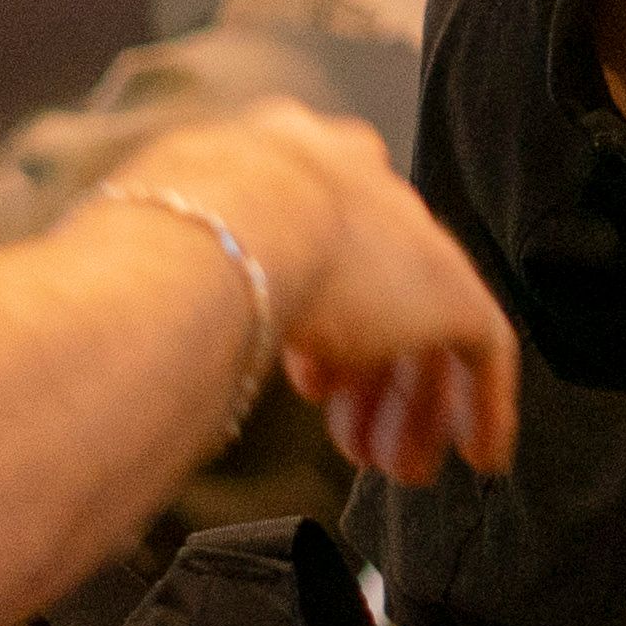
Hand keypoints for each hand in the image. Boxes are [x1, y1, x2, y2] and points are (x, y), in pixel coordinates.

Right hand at [127, 110, 521, 487]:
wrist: (227, 223)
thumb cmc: (163, 233)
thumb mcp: (159, 227)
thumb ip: (180, 260)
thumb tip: (140, 302)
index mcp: (294, 160)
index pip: (324, 244)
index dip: (317, 323)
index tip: (308, 377)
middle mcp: (365, 190)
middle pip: (381, 289)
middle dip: (365, 371)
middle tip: (348, 432)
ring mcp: (414, 240)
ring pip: (429, 330)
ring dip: (409, 406)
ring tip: (392, 465)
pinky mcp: (455, 292)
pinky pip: (485, 355)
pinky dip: (480, 408)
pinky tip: (474, 456)